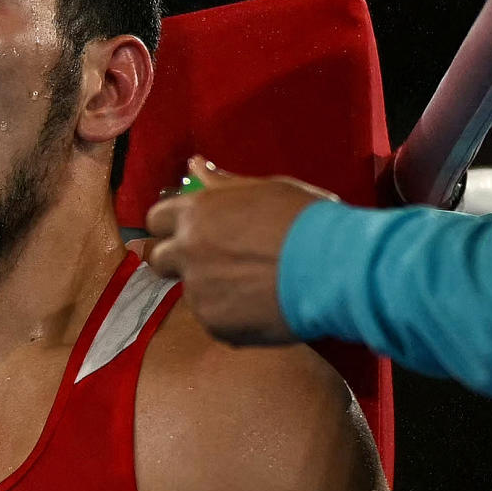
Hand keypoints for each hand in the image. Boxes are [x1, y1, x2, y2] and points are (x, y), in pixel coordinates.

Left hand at [137, 158, 325, 345]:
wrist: (335, 268)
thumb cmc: (306, 220)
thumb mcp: (265, 190)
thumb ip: (222, 184)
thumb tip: (195, 165)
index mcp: (196, 212)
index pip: (156, 218)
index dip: (172, 225)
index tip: (190, 231)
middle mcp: (188, 251)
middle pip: (160, 259)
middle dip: (179, 260)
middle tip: (215, 261)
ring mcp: (198, 291)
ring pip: (193, 291)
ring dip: (213, 289)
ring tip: (257, 284)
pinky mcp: (215, 325)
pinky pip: (216, 319)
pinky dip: (234, 315)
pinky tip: (265, 305)